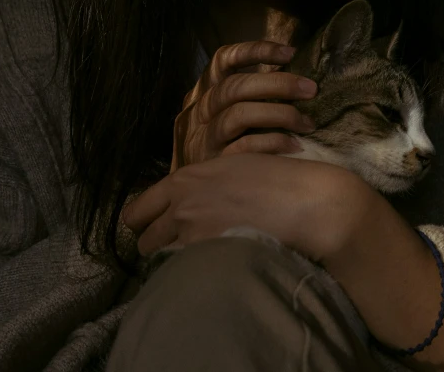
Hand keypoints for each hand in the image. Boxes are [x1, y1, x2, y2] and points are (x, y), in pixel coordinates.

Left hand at [124, 153, 384, 260]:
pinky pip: (184, 273)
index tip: (152, 232)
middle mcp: (179, 207)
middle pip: (143, 240)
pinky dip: (190, 276)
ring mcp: (192, 235)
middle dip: (154, 247)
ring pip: (160, 260)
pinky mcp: (209, 258)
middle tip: (174, 252)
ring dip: (171, 264)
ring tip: (193, 265)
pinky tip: (208, 275)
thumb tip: (186, 200)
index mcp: (183, 180)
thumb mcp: (230, 167)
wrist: (307, 202)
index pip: (135, 210)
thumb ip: (201, 184)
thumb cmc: (277, 179)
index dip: (141, 224)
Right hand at [171, 41, 317, 171]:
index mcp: (201, 94)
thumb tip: (289, 78)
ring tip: (307, 123)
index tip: (289, 53)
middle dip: (277, 84)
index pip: (222, 60)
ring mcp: (202, 140)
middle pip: (235, 87)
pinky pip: (245, 148)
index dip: (255, 50)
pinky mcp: (213, 165)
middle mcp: (197, 113)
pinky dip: (274, 143)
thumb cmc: (214, 151)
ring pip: (239, 115)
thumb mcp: (216, 118)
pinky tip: (295, 146)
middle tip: (310, 89)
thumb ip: (241, 98)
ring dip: (279, 114)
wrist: (185, 196)